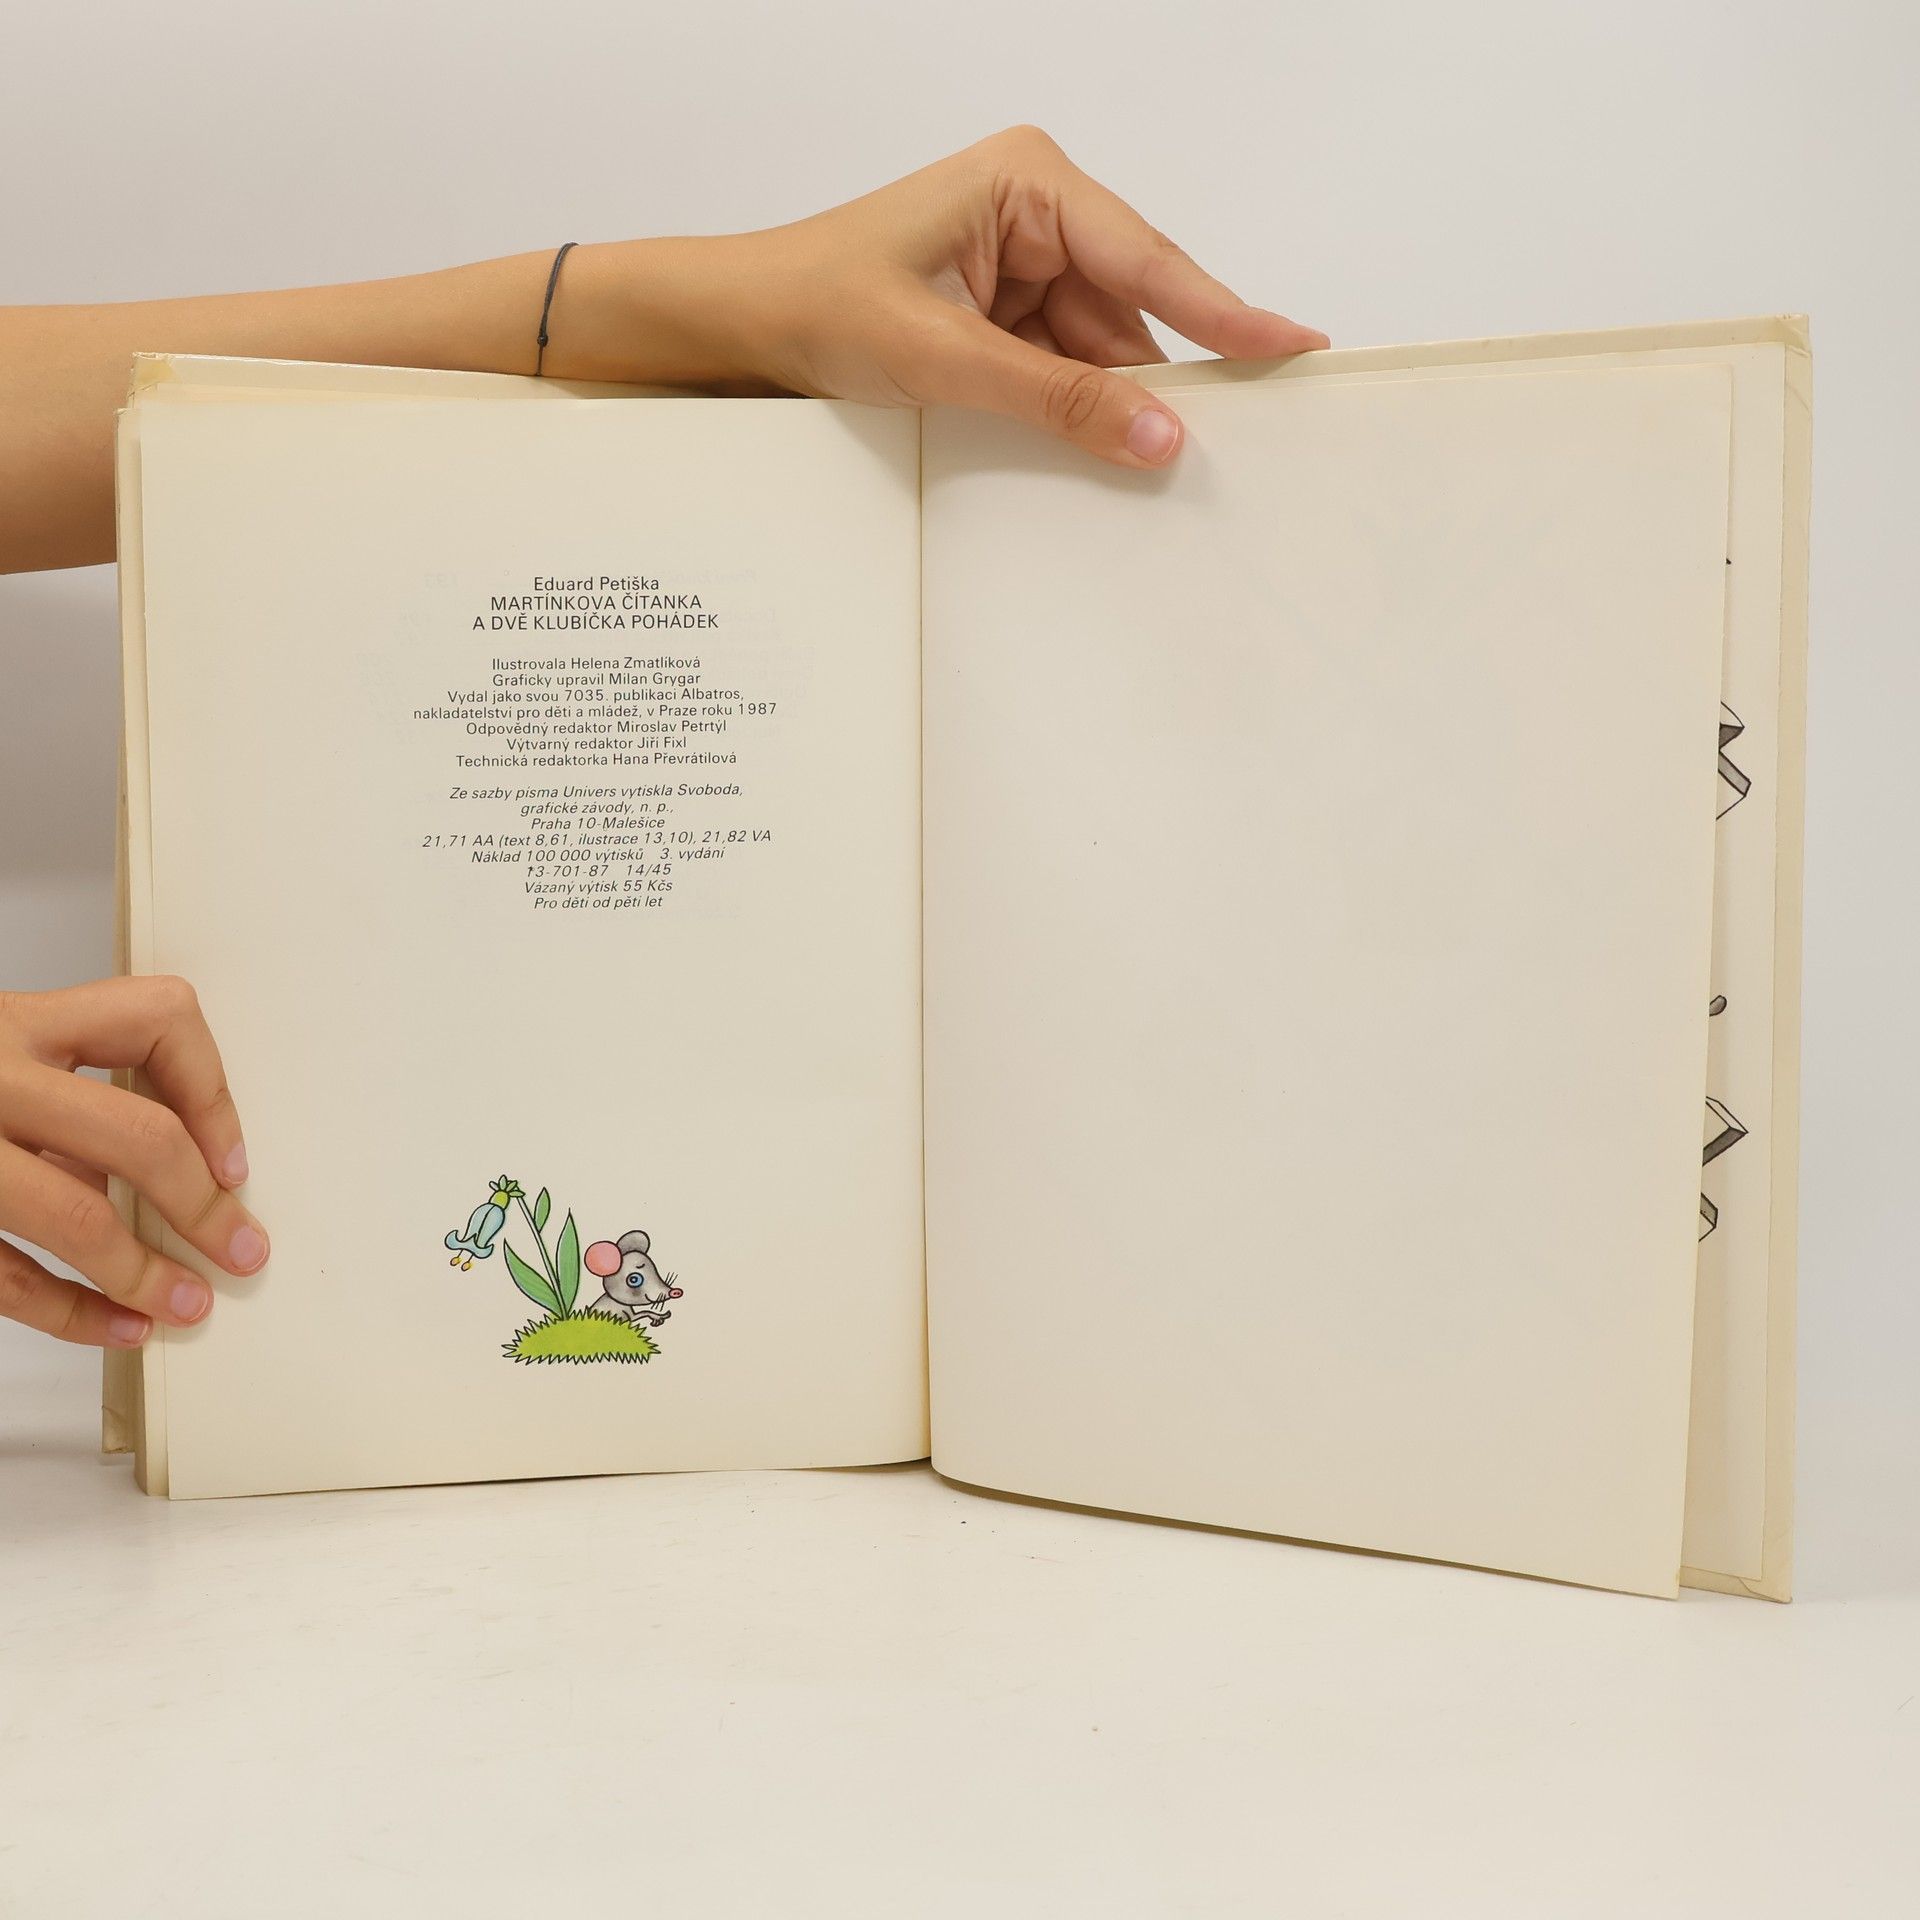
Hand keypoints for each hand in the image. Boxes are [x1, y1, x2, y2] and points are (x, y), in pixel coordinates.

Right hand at [0, 977, 267, 1346]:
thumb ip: (69, 1087)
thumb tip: (189, 1165)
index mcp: (17, 1022)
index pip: (157, 1019)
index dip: (214, 1092)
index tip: (233, 1158)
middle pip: (135, 1133)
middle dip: (203, 1204)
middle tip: (240, 1247)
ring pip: (74, 1214)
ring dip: (145, 1272)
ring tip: (188, 1304)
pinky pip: (6, 1274)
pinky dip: (73, 1313)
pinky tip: (119, 1327)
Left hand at [562, 126, 1328, 468]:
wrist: (739, 329)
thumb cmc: (816, 305)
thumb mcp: (945, 359)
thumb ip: (1058, 400)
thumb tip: (1161, 436)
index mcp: (1030, 183)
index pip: (1149, 260)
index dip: (1226, 314)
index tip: (1297, 350)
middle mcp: (1039, 214)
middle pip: (1136, 312)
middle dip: (1168, 380)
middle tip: (1241, 446)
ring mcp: (1024, 268)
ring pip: (1105, 353)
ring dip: (1118, 410)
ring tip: (1162, 473)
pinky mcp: (1006, 319)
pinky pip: (1067, 373)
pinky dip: (1080, 418)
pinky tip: (1103, 460)